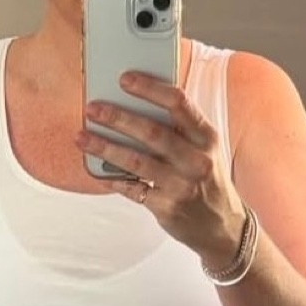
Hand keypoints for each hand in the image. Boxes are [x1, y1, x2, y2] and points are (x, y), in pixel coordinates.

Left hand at [77, 72, 244, 270]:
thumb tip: (134, 104)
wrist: (223, 227)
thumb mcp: (204, 149)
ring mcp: (181, 186)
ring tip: (82, 137)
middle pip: (152, 132)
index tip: (125, 78)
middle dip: (118, 117)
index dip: (150, 88)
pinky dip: (112, 179)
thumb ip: (179, 128)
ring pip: (137, 162)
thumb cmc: (206, 179)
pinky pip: (132, 189)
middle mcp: (196, 160)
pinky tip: (97, 171)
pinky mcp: (167, 208)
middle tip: (92, 108)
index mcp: (206, 137)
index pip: (178, 104)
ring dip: (105, 147)